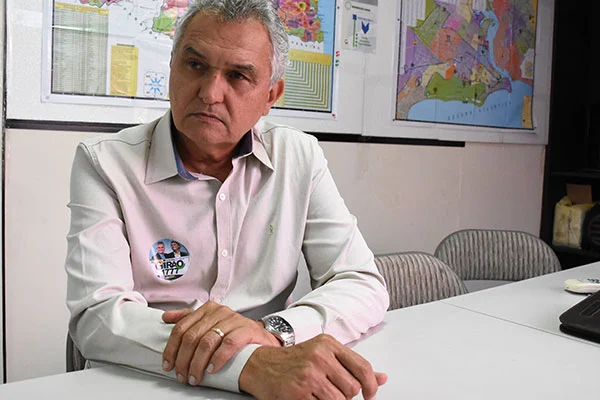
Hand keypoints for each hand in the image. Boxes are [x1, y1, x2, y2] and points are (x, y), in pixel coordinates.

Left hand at [161, 301, 280, 385]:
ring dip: (197, 364)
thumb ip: (189, 318)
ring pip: (207, 343)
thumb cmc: (235, 332)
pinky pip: (228, 345)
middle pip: (192, 337)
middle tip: (182, 375)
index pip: (181, 328)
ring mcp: (233, 320)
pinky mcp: (246, 330)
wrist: (262, 338)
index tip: (168, 364)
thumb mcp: (211, 321)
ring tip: (195, 377)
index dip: (171, 348)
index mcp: (207, 309)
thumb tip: (167, 317)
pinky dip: (217, 359)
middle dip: (183, 360)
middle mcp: (219, 312)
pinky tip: (212, 369)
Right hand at [239, 334, 386, 399]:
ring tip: (319, 394)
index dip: (371, 386)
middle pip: (352, 388)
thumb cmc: (293, 360)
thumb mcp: (324, 354)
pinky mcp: (299, 392)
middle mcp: (320, 356)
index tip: (370, 395)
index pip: (363, 367)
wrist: (261, 365)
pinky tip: (309, 397)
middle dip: (346, 396)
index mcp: (328, 344)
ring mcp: (309, 374)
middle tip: (332, 391)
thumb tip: (382, 378)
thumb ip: (352, 366)